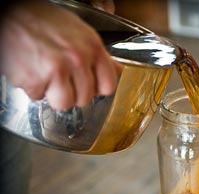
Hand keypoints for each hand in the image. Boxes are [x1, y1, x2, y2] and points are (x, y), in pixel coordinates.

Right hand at [0, 1, 119, 109]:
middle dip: (73, 91)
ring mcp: (57, 70)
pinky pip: (38, 97)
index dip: (97, 88)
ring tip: (46, 76)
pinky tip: (30, 70)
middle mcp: (78, 59)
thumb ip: (99, 55)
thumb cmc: (41, 20)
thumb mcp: (79, 32)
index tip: (89, 85)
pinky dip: (32, 88)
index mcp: (92, 47)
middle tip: (61, 77)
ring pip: (65, 103)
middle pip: (86, 98)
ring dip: (53, 95)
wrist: (9, 14)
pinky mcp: (35, 79)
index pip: (108, 86)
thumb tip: (117, 70)